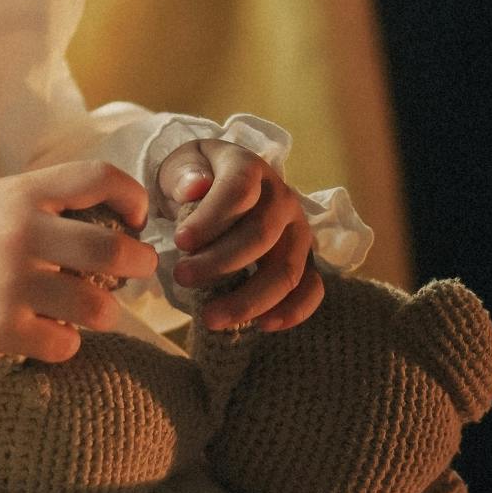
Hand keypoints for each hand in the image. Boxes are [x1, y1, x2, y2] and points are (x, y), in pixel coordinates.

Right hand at [0, 161, 161, 363]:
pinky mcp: (2, 330)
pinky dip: (65, 341)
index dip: (132, 195)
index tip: (137, 217)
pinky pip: (65, 344)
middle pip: (112, 251)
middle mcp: (21, 235)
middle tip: (138, 268)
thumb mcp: (3, 197)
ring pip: (98, 308)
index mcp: (24, 194)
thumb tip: (122, 219)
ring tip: (93, 308)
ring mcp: (12, 286)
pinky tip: (51, 331)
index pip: (97, 177)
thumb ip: (54, 201)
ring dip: (105, 311)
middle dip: (139, 263)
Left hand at [156, 138, 322, 331]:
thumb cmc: (198, 179)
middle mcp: (282, 198)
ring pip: (286, 269)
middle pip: (260, 235)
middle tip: (182, 277)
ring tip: (210, 317)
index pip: (238, 191)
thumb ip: (184, 174)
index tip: (180, 242)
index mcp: (250, 168)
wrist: (219, 186)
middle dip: (220, 262)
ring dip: (249, 298)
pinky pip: (312, 288)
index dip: (211, 219)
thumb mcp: (181, 167)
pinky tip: (262, 325)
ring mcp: (298, 231)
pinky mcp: (306, 260)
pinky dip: (293, 311)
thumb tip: (194, 188)